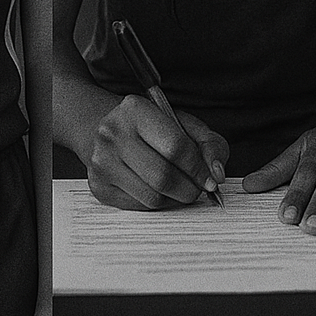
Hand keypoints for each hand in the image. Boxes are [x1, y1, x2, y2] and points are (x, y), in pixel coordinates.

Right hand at [86, 94, 228, 209]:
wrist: (104, 129)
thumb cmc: (151, 127)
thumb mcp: (184, 123)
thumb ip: (209, 144)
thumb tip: (216, 174)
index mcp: (135, 109)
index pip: (176, 147)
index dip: (199, 168)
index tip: (212, 179)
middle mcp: (112, 134)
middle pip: (163, 177)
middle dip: (189, 188)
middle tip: (198, 188)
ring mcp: (101, 162)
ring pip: (151, 197)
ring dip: (175, 198)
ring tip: (181, 187)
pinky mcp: (98, 186)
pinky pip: (138, 206)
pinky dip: (157, 203)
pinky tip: (159, 189)